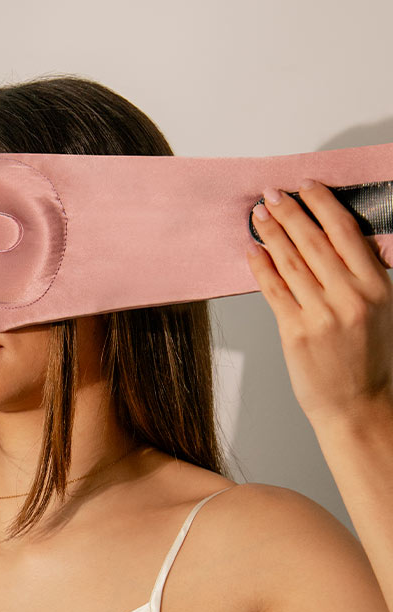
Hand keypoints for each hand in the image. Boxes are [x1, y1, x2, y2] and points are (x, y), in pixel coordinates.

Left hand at [246, 179, 392, 426]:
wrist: (357, 404)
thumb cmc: (367, 357)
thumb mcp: (379, 309)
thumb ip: (358, 275)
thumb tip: (328, 237)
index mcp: (378, 286)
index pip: (346, 232)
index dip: (323, 205)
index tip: (307, 187)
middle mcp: (351, 297)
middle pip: (314, 242)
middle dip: (290, 213)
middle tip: (271, 194)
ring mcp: (322, 315)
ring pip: (291, 263)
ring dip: (272, 234)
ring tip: (257, 216)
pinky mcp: (296, 332)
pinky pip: (274, 291)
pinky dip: (262, 267)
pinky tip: (252, 251)